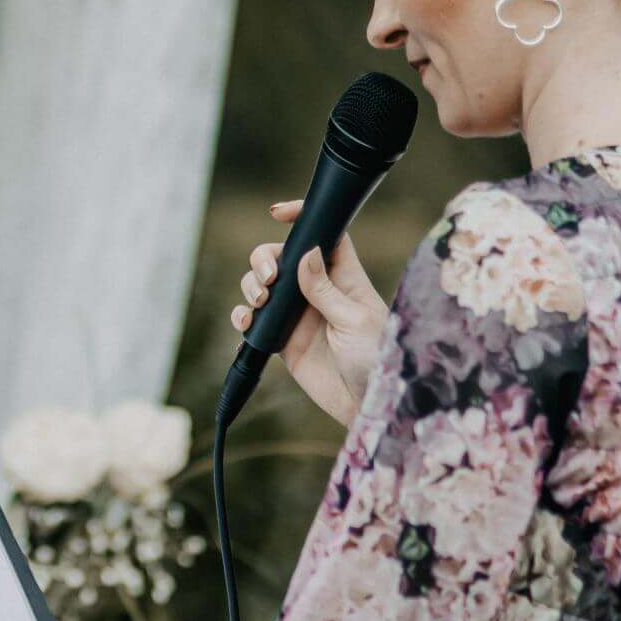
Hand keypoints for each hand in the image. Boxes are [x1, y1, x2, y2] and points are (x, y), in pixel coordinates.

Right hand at [229, 199, 387, 427]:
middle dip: (264, 260)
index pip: (325, 235)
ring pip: (262, 286)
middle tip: (268, 279)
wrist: (368, 407)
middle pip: (281, 256)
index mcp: (344, 278)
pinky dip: (243, 318)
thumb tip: (305, 254)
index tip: (278, 213)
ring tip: (259, 302)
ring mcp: (299, 315)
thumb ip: (326, 289)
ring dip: (250, 287)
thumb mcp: (355, 321)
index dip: (302, 218)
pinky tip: (247, 323)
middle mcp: (318, 291)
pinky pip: (255, 321)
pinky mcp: (283, 341)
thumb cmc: (377, 360)